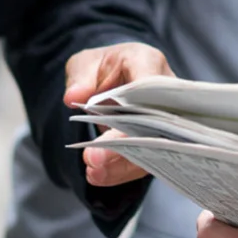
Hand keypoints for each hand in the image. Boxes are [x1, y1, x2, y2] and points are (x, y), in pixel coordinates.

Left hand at [65, 41, 170, 185]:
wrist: (110, 80)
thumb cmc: (102, 67)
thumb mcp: (84, 63)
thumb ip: (79, 77)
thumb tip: (74, 96)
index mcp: (147, 61)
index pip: (151, 82)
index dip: (139, 105)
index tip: (118, 125)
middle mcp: (163, 91)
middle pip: (154, 120)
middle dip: (125, 143)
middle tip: (94, 158)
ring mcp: (163, 118)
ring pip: (152, 145)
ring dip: (123, 163)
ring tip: (94, 173)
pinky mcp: (154, 140)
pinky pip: (144, 159)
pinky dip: (121, 170)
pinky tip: (99, 176)